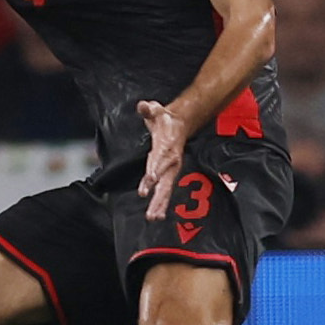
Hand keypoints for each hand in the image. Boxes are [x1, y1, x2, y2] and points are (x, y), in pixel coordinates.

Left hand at [135, 99, 192, 220]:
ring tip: (153, 218)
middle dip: (158, 196)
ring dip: (159, 204)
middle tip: (151, 210)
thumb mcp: (157, 111)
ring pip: (166, 189)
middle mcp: (170, 162)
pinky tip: (157, 215)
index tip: (151, 179)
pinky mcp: (170, 174)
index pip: (160, 159)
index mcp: (167, 147)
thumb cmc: (166, 120)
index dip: (156, 168)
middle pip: (165, 181)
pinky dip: (161, 203)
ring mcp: (171, 169)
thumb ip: (149, 109)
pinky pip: (165, 190)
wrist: (181, 124)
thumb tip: (143, 106)